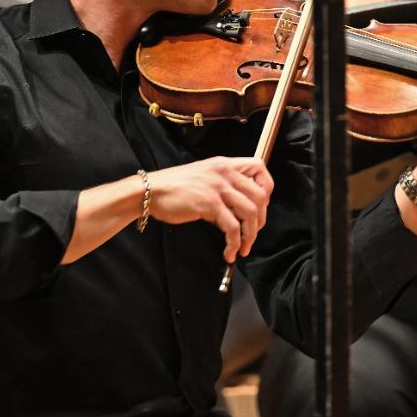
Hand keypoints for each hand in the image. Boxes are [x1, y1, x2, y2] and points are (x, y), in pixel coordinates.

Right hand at [145, 157, 272, 262]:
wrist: (150, 191)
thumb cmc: (174, 187)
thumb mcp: (204, 177)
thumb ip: (224, 187)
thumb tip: (240, 209)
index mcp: (224, 164)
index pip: (259, 167)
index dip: (266, 188)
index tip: (260, 207)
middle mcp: (224, 172)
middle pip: (260, 195)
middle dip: (260, 220)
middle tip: (252, 234)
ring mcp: (217, 187)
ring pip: (249, 213)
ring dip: (250, 235)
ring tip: (243, 248)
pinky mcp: (209, 204)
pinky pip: (232, 227)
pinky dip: (234, 243)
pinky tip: (229, 251)